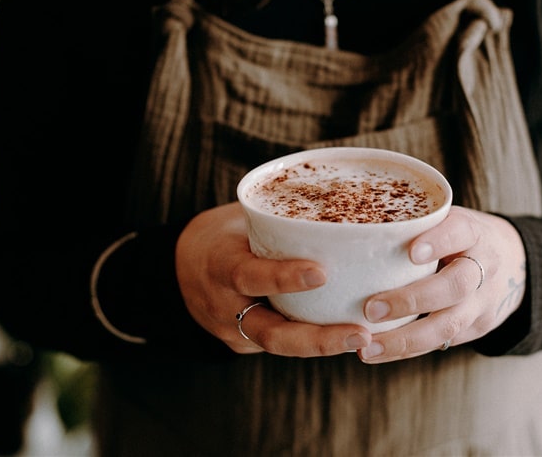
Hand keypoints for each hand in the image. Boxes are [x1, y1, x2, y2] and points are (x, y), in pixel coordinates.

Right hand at [175, 202, 371, 355]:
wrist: (179, 267)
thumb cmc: (224, 235)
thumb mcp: (241, 221)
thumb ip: (279, 221)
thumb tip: (342, 195)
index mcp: (220, 266)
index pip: (250, 276)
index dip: (284, 277)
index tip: (322, 272)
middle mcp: (224, 307)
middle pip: (271, 334)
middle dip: (317, 339)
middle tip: (359, 332)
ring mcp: (233, 332)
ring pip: (280, 346)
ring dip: (323, 346)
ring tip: (362, 338)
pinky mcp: (244, 345)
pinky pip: (281, 345)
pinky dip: (313, 341)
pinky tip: (347, 336)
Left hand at [358, 206, 525, 362]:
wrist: (512, 263)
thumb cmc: (458, 236)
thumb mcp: (446, 219)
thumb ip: (413, 223)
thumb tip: (349, 224)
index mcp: (473, 233)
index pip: (460, 232)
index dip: (439, 242)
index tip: (412, 252)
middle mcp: (483, 268)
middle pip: (455, 286)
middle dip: (412, 300)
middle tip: (370, 308)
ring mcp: (482, 302)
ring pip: (448, 325)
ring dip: (404, 339)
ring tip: (367, 347)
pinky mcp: (475, 328)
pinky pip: (439, 343)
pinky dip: (405, 350)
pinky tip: (374, 351)